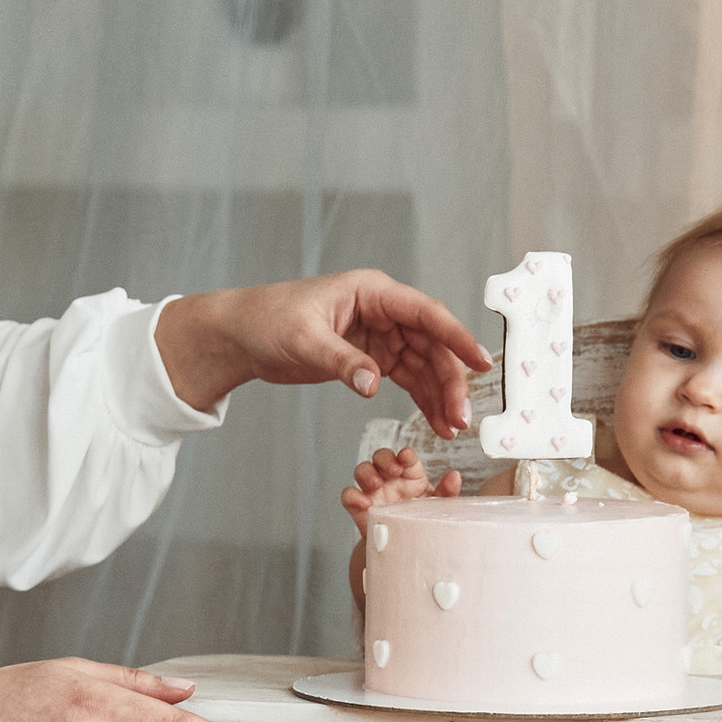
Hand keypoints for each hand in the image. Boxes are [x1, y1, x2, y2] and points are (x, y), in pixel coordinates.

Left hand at [154, 272, 489, 434]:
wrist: (241, 335)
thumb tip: (373, 385)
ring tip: (451, 429)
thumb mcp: (303, 340)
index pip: (426, 313)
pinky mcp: (371, 357)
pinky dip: (421, 399)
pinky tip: (434, 422)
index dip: (457, 337)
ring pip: (424, 364)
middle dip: (450, 380)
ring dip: (440, 395)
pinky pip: (407, 377)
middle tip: (460, 417)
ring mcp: (380, 335)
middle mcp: (383, 311)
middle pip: (432, 344)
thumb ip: (342, 362)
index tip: (481, 362)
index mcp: (372, 292)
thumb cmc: (266, 321)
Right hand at [343, 443, 464, 613]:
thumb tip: (455, 476)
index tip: (407, 457)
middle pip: (380, 457)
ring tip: (376, 484)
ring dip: (367, 472)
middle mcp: (390, 480)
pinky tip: (362, 502)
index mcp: (410, 476)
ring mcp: (372, 492)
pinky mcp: (359, 508)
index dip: (405, 455)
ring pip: (362, 470)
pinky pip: (348, 495)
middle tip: (393, 470)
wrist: (405, 552)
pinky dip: (352, 495)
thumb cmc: (422, 523)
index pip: (405, 458)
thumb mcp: (437, 507)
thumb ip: (446, 492)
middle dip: (385, 459)